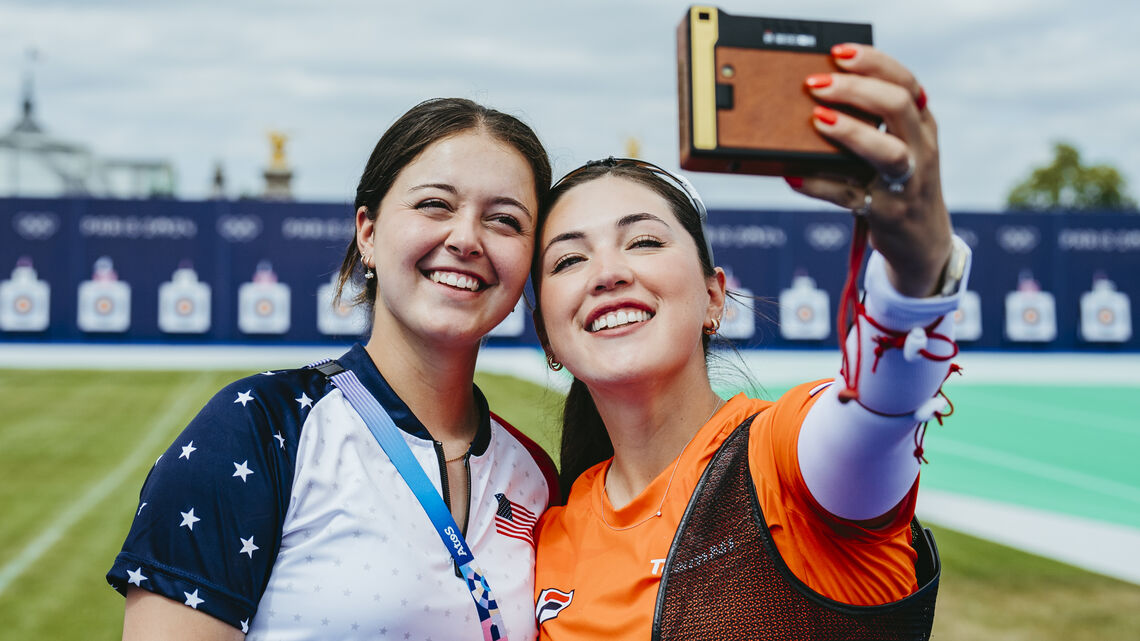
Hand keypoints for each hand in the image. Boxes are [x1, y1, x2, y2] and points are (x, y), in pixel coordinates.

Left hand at [785, 43, 952, 297]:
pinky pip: (850, 196)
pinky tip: (794, 175)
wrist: (923, 241)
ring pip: (888, 153)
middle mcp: (921, 151)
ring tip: (818, 119)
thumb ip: (876, 124)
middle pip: (898, 108)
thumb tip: (816, 101)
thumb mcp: (903, 148)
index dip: (875, 64)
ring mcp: (906, 184)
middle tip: (817, 85)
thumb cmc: (899, 184)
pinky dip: (819, 185)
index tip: (839, 54)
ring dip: (851, 132)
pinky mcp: (885, 214)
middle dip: (856, 90)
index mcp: (923, 127)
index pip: (907, 83)